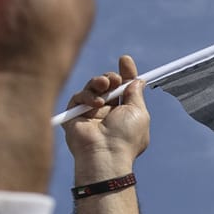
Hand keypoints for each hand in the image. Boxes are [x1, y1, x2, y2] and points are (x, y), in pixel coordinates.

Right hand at [63, 54, 151, 185]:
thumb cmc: (126, 137)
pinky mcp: (74, 116)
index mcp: (123, 113)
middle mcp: (106, 113)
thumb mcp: (139, 113)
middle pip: (107, 85)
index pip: (123, 89)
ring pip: (92, 88)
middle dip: (111, 77)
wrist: (106, 154)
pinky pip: (78, 97)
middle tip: (115, 79)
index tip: (125, 59)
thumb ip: (136, 94)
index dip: (125, 73)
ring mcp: (90, 114)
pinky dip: (88, 95)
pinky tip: (97, 103)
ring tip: (105, 85)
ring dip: (99, 82)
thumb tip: (138, 80)